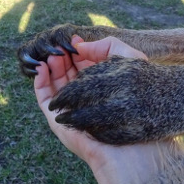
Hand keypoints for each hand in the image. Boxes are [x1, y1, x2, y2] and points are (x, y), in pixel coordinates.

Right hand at [34, 36, 171, 183]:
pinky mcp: (60, 121)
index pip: (84, 65)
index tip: (75, 39)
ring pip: (55, 83)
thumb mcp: (131, 63)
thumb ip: (110, 47)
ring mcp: (72, 110)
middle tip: (61, 45)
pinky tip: (43, 67)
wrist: (139, 144)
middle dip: (63, 57)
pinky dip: (40, 82)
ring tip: (53, 53)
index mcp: (103, 87)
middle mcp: (86, 98)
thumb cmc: (143, 104)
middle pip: (67, 72)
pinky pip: (44, 99)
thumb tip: (80, 45)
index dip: (78, 51)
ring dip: (51, 66)